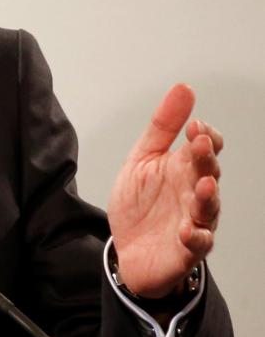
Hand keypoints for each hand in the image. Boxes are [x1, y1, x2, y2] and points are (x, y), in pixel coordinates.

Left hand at [106, 83, 222, 297]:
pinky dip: (195, 236)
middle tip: (199, 145)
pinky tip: (186, 230)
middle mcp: (195, 192)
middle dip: (206, 159)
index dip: (205, 137)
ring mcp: (196, 220)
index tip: (194, 126)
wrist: (127, 248)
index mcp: (185, 168)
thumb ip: (162, 127)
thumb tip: (184, 88)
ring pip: (209, 208)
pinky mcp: (188, 248)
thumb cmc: (140, 203)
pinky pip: (198, 243)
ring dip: (208, 196)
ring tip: (204, 185)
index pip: (206, 148)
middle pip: (208, 173)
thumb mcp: (143, 159)